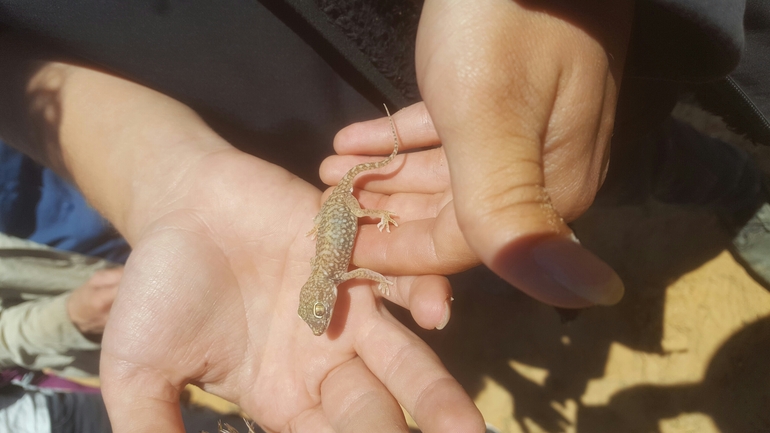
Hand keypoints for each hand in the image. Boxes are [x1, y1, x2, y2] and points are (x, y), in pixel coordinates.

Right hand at [5, 30, 480, 432]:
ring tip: (469, 427)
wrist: (180, 206)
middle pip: (374, 412)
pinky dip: (419, 295)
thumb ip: (154, 425)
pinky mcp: (357, 257)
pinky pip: (396, 280)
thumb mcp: (141, 370)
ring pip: (401, 356)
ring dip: (434, 392)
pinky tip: (437, 315)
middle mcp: (325, 361)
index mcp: (282, 397)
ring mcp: (348, 309)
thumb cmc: (159, 290)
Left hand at [325, 0, 632, 307]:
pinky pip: (448, 134)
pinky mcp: (508, 96)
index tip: (338, 247)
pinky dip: (401, 139)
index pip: (463, 248)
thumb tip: (591, 297)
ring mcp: (526, 130)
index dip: (397, 253)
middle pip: (451, 214)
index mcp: (549, 189)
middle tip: (325, 204)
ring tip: (330, 170)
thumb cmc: (504, 20)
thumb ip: (513, 213)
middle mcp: (543, 170)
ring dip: (384, 174)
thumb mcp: (491, 119)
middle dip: (384, 212)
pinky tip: (355, 139)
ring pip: (446, 174)